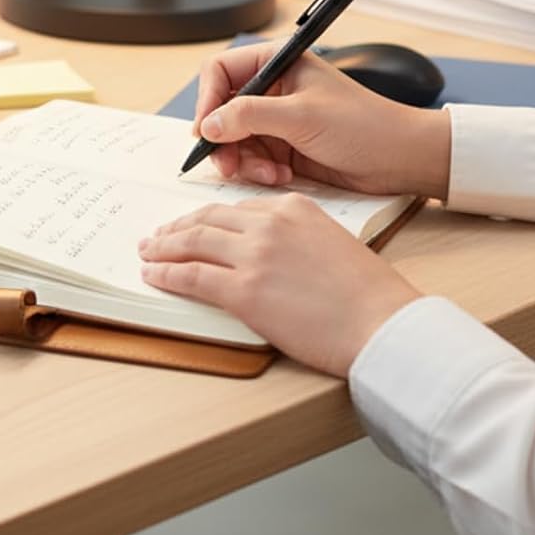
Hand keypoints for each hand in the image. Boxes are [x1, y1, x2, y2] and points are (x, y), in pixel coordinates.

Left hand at [139, 196, 419, 375]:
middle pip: (207, 220)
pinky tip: (154, 275)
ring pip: (192, 243)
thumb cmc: (370, 296)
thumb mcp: (332, 242)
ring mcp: (254, 256)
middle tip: (158, 236)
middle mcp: (268, 224)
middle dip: (177, 228)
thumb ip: (295, 237)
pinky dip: (166, 274)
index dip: (207, 218)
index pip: (235, 209)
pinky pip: (191, 276)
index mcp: (292, 207)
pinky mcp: (244, 291)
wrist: (386, 326)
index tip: (192, 225)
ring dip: (163, 247)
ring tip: (148, 252)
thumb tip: (264, 251)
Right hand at [193, 42, 450, 198]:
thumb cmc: (364, 125)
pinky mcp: (282, 147)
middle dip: (223, 139)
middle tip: (227, 164)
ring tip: (266, 173)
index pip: (220, 72)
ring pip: (232, 139)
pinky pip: (250, 158)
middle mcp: (271, 88)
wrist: (402, 160)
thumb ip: (249, 116)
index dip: (207, 100)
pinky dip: (258, 170)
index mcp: (276, 63)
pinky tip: (280, 176)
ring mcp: (275, 119)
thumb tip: (209, 125)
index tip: (206, 130)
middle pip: (221, 110)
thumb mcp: (302, 116)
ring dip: (242, 160)